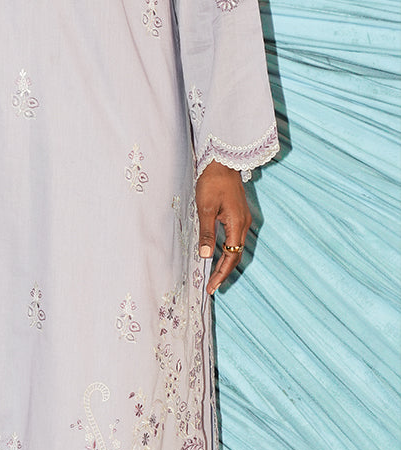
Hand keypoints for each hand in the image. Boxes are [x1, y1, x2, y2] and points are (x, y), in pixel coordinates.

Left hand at [195, 161, 251, 294]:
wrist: (222, 162)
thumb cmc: (212, 183)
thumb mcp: (205, 209)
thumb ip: (206, 234)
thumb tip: (206, 256)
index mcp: (237, 224)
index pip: (231, 256)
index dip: (221, 273)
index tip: (211, 287)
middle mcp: (244, 224)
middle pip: (236, 255)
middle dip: (223, 272)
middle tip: (212, 287)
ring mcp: (243, 219)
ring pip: (236, 247)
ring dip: (225, 263)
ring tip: (214, 276)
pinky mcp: (239, 214)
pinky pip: (234, 238)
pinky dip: (227, 251)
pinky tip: (218, 255)